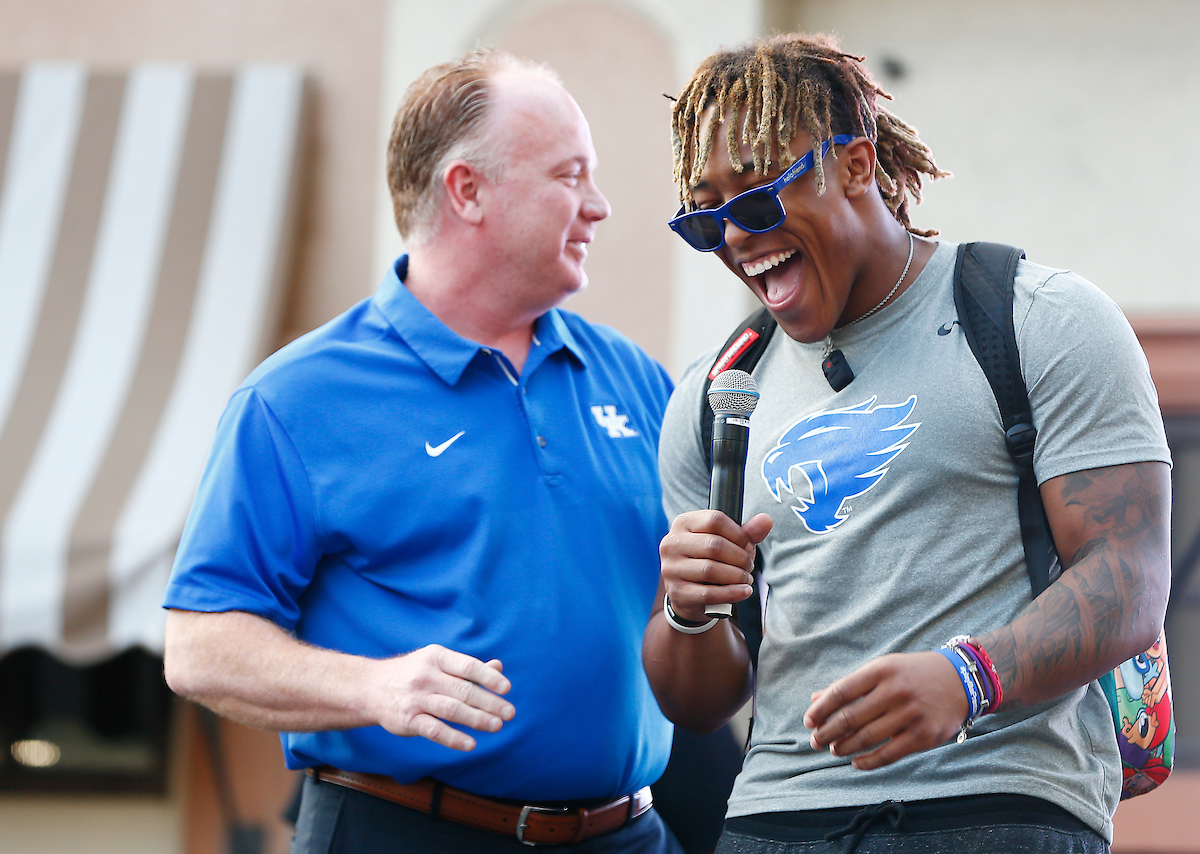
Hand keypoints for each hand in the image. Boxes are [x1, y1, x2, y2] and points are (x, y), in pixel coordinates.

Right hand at [367, 645, 514, 751]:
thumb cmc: (412, 673)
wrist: (370, 688)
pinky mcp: (408, 720)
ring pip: (452, 710)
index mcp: (436, 657)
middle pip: (463, 690)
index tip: (506, 688)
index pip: (468, 666)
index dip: (488, 677)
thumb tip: (498, 668)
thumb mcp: (437, 662)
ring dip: (477, 719)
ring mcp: (416, 698)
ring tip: (496, 726)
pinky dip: (453, 738)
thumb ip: (466, 667)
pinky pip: (434, 730)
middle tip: (509, 713)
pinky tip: (470, 744)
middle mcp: (426, 676)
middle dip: (489, 702)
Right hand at [659, 510, 772, 621]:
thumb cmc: (709, 560)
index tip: (748, 545)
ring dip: (736, 576)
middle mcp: (671, 543)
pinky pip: (709, 593)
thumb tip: (766, 520)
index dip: (738, 533)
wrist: (689, 594)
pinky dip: (731, 593)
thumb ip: (747, 532)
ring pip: (711, 570)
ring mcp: (671, 568)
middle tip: (749, 565)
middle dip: (739, 557)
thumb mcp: (727, 542)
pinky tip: (744, 591)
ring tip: (746, 578)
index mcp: (683, 523)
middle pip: (714, 545)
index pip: (715, 520)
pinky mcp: (677, 592)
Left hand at [804, 651, 966, 769]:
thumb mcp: (882, 670)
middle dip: (827, 732)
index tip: (808, 721)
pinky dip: (867, 762)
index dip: (820, 709)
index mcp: (881, 670)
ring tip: (833, 749)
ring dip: (843, 747)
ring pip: (866, 738)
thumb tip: (815, 700)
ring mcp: (910, 715)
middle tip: (815, 741)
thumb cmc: (912, 675)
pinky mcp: (923, 736)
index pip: (841, 692)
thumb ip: (849, 686)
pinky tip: (855, 762)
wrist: (961, 681)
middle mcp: (895, 692)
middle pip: (850, 718)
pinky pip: (887, 755)